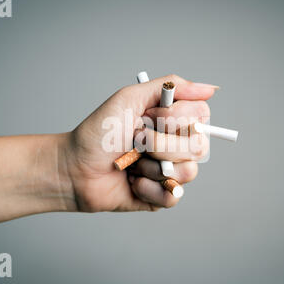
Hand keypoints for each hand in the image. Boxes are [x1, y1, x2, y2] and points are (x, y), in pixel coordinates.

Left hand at [64, 74, 217, 211]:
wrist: (74, 167)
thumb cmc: (98, 132)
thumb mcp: (129, 98)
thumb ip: (169, 86)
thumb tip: (210, 89)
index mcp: (172, 122)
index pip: (201, 117)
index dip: (176, 118)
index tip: (149, 117)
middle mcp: (176, 146)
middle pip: (199, 146)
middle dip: (161, 144)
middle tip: (136, 141)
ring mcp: (170, 172)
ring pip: (189, 172)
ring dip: (152, 166)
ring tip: (132, 163)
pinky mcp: (161, 196)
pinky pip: (172, 196)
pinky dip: (148, 189)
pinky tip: (132, 182)